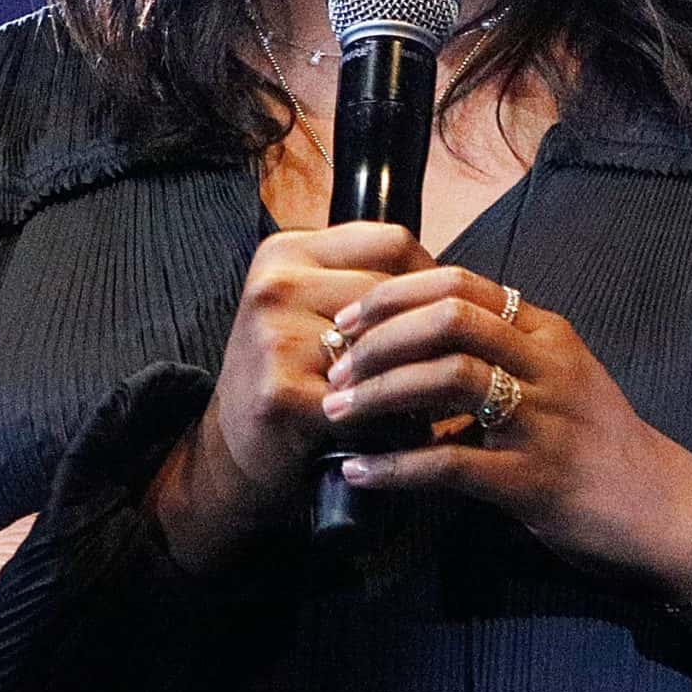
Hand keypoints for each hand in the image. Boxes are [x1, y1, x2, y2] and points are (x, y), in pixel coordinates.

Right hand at [145, 222, 430, 573]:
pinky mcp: (281, 390)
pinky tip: (412, 428)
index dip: (434, 275)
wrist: (230, 450)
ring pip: (386, 345)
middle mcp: (275, 284)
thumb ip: (363, 283)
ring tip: (446, 393)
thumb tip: (453, 279)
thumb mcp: (311, 308)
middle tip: (461, 358)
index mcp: (286, 252)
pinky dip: (397, 417)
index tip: (452, 309)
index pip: (391, 242)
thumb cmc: (288, 375)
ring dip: (421, 373)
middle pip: (392, 293)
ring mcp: (274, 336)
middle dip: (432, 329)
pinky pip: (368, 398)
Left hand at [318, 266, 691, 602]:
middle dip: (380, 336)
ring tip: (336, 412)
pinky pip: (452, 464)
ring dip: (380, 392)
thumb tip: (413, 342)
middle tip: (335, 366)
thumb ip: (501, 355)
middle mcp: (547, 365)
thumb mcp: (558, 381)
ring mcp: (544, 421)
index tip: (348, 319)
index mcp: (546, 334)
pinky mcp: (536, 481)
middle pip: (451, 318)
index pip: (461, 283)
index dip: (394, 294)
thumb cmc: (600, 447)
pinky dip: (396, 466)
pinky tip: (359, 473)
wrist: (666, 512)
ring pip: (450, 377)